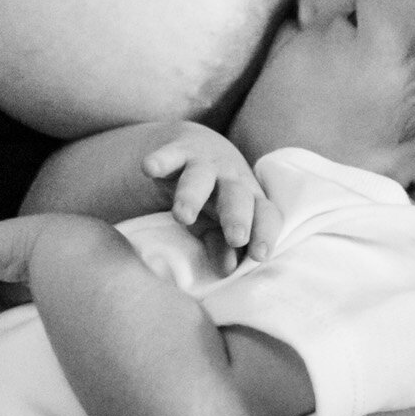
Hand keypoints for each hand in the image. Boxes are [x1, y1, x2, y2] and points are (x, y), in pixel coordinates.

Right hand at [143, 124, 279, 261]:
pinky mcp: (177, 151)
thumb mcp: (219, 224)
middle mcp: (231, 179)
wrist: (198, 146)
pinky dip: (160, 160)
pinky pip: (169, 155)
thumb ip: (223, 246)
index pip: (265, 214)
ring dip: (192, 196)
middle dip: (237, 217)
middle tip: (236, 238)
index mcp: (250, 199)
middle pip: (237, 196)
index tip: (260, 256)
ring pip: (200, 177)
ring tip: (183, 216)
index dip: (265, 233)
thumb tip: (227, 269)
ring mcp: (204, 163)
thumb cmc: (214, 198)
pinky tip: (149, 167)